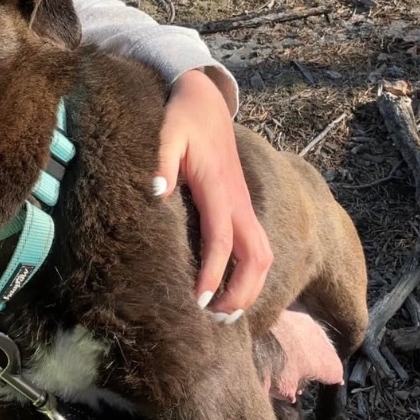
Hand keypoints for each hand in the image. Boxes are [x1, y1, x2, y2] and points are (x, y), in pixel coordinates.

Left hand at [155, 69, 272, 317]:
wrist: (205, 100)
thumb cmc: (181, 118)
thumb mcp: (165, 132)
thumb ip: (160, 160)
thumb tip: (155, 191)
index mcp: (218, 189)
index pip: (222, 241)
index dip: (213, 275)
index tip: (198, 303)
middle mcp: (239, 201)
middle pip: (257, 258)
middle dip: (242, 293)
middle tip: (217, 319)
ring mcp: (244, 204)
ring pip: (264, 255)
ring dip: (251, 287)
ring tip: (226, 313)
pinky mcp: (242, 205)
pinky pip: (258, 247)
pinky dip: (252, 273)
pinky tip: (232, 288)